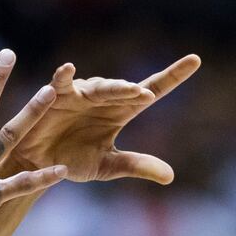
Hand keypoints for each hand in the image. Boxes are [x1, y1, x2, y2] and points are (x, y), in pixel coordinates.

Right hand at [6, 55, 202, 186]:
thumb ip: (137, 165)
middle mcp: (103, 98)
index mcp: (121, 112)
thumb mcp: (107, 167)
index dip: (173, 76)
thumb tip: (170, 176)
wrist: (39, 166)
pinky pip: (60, 83)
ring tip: (127, 91)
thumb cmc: (73, 162)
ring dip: (112, 88)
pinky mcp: (55, 96)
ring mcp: (80, 94)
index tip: (196, 60)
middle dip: (134, 91)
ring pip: (99, 87)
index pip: (151, 91)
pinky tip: (68, 70)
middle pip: (124, 90)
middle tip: (147, 95)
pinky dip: (63, 77)